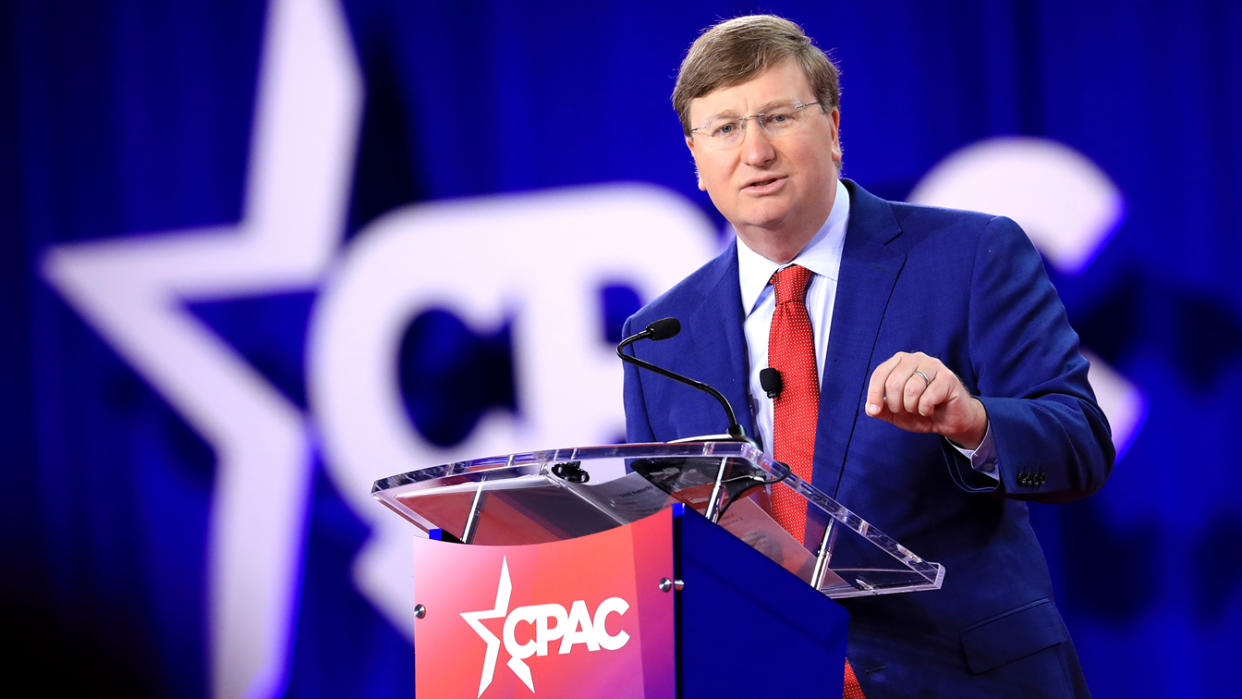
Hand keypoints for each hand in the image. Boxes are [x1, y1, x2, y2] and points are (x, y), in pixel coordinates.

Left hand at [864, 351, 987, 448]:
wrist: (950, 421)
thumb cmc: (921, 411)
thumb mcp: (895, 412)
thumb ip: (880, 408)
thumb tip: (870, 408)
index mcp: (900, 361)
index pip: (880, 374)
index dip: (874, 394)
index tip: (874, 410)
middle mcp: (916, 358)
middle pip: (894, 383)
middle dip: (896, 405)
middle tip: (906, 411)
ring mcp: (934, 365)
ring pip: (911, 389)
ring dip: (912, 407)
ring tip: (919, 409)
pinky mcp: (948, 377)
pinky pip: (928, 397)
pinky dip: (925, 409)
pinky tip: (931, 409)